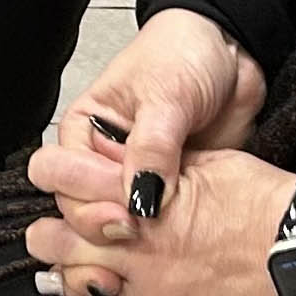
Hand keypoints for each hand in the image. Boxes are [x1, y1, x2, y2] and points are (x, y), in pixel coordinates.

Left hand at [23, 150, 295, 295]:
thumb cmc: (277, 207)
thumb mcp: (215, 165)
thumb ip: (164, 168)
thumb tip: (133, 163)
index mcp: (145, 209)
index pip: (70, 198)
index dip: (54, 190)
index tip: (50, 185)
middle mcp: (143, 259)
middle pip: (63, 252)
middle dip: (50, 242)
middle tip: (47, 238)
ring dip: (76, 288)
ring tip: (69, 280)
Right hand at [31, 8, 263, 250]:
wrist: (234, 51)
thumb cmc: (185, 53)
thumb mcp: (166, 94)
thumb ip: (151, 147)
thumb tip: (139, 198)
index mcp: (85, 129)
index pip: (61, 175)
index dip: (84, 195)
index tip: (121, 207)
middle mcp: (104, 158)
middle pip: (81, 209)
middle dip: (106, 223)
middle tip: (138, 226)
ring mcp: (138, 180)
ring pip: (119, 225)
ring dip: (135, 240)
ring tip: (159, 242)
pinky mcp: (170, 195)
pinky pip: (159, 229)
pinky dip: (164, 241)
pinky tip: (178, 244)